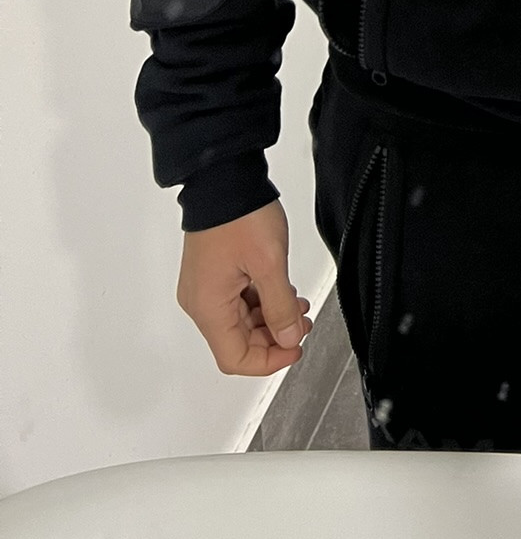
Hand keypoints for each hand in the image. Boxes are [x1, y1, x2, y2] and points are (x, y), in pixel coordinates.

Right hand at [177, 199, 312, 376]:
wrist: (224, 177)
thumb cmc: (240, 215)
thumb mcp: (270, 264)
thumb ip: (281, 307)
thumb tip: (288, 338)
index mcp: (208, 306)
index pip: (234, 358)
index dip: (268, 361)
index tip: (295, 348)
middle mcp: (201, 301)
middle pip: (237, 341)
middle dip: (273, 337)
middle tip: (301, 323)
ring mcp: (206, 287)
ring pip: (240, 321)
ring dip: (270, 318)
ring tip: (297, 306)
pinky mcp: (214, 273)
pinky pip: (238, 300)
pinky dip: (261, 301)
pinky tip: (283, 292)